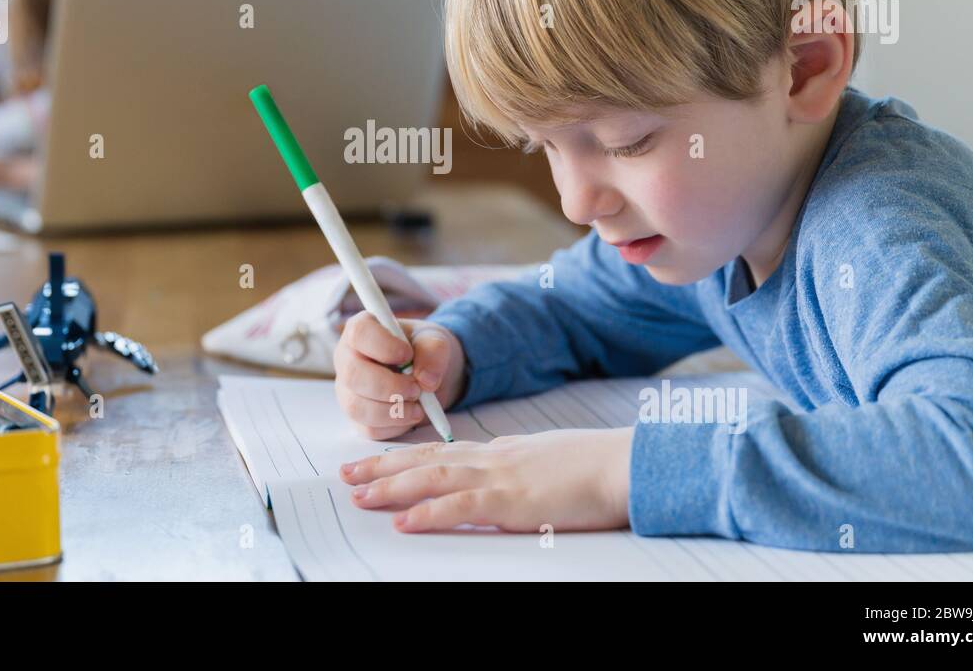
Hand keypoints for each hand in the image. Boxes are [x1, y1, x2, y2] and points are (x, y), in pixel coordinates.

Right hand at [333, 313, 467, 439]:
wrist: (427, 374)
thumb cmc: (422, 350)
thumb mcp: (435, 341)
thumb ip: (434, 352)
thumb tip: (426, 380)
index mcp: (361, 330)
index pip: (359, 332)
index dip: (383, 346)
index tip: (408, 355)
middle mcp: (346, 359)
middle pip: (353, 375)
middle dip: (390, 387)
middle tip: (417, 389)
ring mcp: (348, 390)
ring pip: (357, 407)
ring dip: (393, 411)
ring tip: (419, 406)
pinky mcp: (357, 417)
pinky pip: (369, 428)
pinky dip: (395, 426)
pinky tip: (410, 414)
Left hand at [340, 427, 633, 532]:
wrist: (625, 463)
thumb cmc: (598, 466)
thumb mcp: (550, 460)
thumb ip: (522, 467)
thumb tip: (505, 477)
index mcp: (503, 450)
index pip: (442, 451)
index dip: (405, 456)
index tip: (376, 461)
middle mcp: (493, 457)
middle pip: (425, 459)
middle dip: (382, 467)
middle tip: (346, 473)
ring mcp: (500, 477)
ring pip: (432, 477)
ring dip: (391, 487)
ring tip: (359, 495)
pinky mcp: (512, 502)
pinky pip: (460, 506)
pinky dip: (428, 513)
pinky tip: (403, 521)